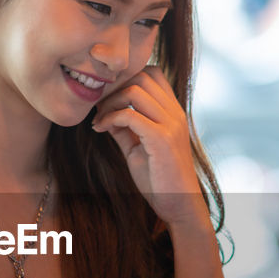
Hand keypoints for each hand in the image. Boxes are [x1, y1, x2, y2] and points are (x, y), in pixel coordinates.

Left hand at [91, 66, 207, 228]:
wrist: (179, 205)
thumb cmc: (159, 179)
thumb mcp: (137, 148)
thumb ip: (124, 129)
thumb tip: (104, 114)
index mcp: (172, 112)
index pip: (152, 73)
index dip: (126, 78)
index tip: (107, 98)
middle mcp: (175, 113)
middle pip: (142, 76)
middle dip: (114, 87)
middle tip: (98, 107)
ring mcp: (171, 125)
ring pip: (135, 91)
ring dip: (110, 102)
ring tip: (99, 119)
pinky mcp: (162, 140)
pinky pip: (130, 116)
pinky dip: (110, 119)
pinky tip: (100, 129)